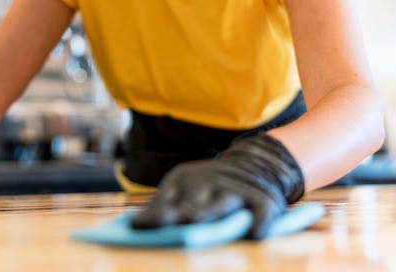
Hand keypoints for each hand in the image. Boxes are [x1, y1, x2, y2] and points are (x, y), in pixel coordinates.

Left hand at [130, 132, 304, 238]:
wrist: (254, 161)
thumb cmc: (208, 184)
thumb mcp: (181, 186)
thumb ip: (159, 207)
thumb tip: (133, 227)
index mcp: (184, 180)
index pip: (164, 204)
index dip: (152, 218)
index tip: (136, 229)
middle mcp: (208, 184)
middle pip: (190, 209)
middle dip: (178, 219)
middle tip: (163, 230)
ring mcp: (235, 192)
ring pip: (220, 209)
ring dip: (208, 218)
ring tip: (194, 230)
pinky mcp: (263, 201)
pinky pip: (260, 217)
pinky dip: (256, 226)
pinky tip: (250, 234)